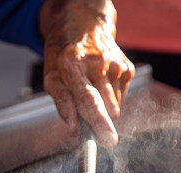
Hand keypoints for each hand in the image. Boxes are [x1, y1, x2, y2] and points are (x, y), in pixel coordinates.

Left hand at [39, 0, 133, 144]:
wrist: (83, 25)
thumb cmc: (63, 55)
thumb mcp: (51, 76)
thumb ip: (63, 105)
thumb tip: (74, 131)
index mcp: (72, 65)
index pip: (89, 99)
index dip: (99, 122)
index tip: (110, 140)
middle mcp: (97, 64)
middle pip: (107, 109)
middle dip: (98, 117)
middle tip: (86, 105)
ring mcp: (116, 65)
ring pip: (116, 107)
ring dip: (104, 105)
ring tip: (93, 85)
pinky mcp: (128, 69)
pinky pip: (122, 98)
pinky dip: (112, 95)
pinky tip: (103, 80)